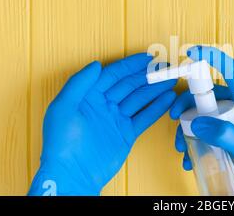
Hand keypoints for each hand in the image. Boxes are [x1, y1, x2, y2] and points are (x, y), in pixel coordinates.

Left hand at [29, 54, 175, 195]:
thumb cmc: (62, 144)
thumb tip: (96, 65)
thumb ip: (79, 83)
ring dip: (155, 89)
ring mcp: (116, 120)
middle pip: (129, 85)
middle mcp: (103, 105)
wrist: (73, 174)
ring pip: (139, 99)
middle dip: (147, 76)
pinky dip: (157, 108)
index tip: (146, 58)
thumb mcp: (63, 108)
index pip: (112, 75)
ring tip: (171, 81)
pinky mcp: (126, 134)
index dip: (130, 65)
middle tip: (164, 69)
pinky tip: (167, 99)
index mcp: (88, 96)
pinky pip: (144, 117)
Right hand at [170, 46, 233, 195]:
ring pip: (207, 115)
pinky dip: (199, 140)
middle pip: (210, 95)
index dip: (212, 57)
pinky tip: (192, 156)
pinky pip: (211, 131)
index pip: (231, 70)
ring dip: (190, 127)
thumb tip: (196, 124)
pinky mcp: (233, 135)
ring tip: (182, 146)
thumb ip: (223, 134)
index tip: (191, 52)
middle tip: (174, 118)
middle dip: (188, 105)